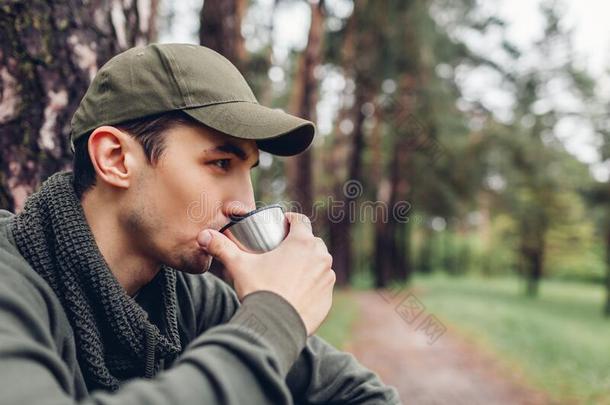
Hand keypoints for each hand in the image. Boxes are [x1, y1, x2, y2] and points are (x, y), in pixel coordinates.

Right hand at [197, 212, 334, 335]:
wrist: (275, 327)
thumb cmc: (259, 291)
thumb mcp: (238, 266)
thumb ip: (221, 247)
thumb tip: (203, 235)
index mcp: (302, 242)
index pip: (300, 220)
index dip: (291, 221)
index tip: (281, 227)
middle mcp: (321, 257)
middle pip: (312, 241)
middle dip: (300, 243)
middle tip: (283, 251)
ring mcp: (327, 277)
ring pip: (320, 262)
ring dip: (309, 262)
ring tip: (292, 270)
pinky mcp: (328, 296)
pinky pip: (322, 284)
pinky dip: (313, 284)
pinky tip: (300, 289)